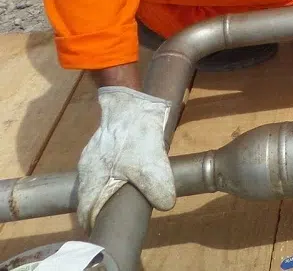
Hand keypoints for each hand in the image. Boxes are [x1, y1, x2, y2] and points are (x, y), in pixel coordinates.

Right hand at [76, 86, 175, 230]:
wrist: (131, 103)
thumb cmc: (135, 136)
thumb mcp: (150, 165)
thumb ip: (156, 188)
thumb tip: (166, 205)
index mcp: (92, 177)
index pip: (86, 207)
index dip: (92, 220)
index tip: (100, 228)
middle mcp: (87, 168)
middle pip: (89, 195)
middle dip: (99, 208)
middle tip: (112, 217)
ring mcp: (93, 155)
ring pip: (95, 181)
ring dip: (104, 192)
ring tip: (118, 201)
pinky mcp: (102, 145)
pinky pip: (103, 167)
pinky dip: (110, 177)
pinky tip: (124, 177)